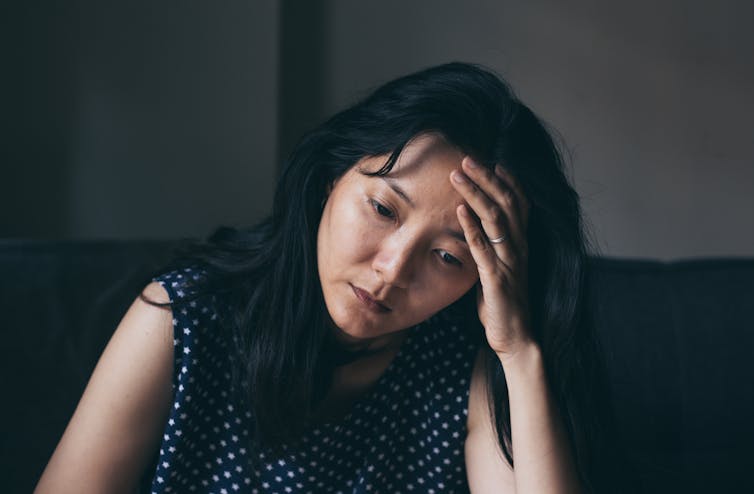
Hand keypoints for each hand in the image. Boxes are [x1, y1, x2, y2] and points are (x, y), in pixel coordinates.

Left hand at [450, 156, 533, 360]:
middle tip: (467, 158)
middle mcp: (519, 249)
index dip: (508, 182)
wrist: (515, 338)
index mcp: (521, 245)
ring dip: (476, 194)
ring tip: (458, 175)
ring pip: (496, 219)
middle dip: (487, 178)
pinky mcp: (497, 278)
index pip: (520, 205)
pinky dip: (472, 226)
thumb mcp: (496, 270)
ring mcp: (510, 262)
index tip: (493, 162)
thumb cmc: (502, 305)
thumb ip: (489, 250)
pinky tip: (459, 210)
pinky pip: (484, 248)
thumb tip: (472, 232)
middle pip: (507, 203)